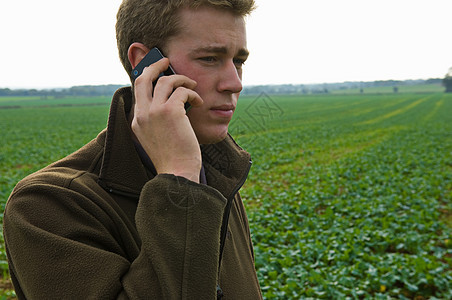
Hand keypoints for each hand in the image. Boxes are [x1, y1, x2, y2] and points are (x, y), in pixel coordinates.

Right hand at [132, 58, 203, 182]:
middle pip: (142, 78)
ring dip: (182, 80)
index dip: (148, 78)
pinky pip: (182, 91)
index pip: (138, 91)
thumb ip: (157, 121)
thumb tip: (173, 103)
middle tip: (167, 61)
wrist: (178, 172)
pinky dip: (192, 93)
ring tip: (192, 86)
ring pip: (165, 80)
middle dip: (155, 65)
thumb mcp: (157, 138)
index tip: (156, 73)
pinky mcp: (170, 112)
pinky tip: (198, 103)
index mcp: (137, 121)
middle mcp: (142, 114)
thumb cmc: (173, 159)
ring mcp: (154, 112)